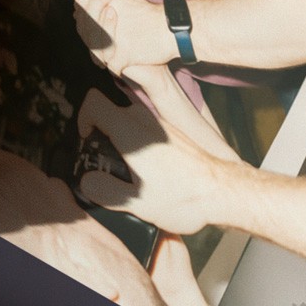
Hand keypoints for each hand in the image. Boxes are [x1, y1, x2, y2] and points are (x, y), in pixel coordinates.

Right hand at [72, 0, 179, 73]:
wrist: (162, 47)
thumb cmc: (143, 24)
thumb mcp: (126, 3)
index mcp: (93, 20)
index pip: (81, 1)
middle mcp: (93, 35)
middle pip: (81, 15)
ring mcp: (100, 50)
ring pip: (88, 31)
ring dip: (96, 11)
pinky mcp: (111, 62)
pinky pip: (101, 48)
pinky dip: (106, 29)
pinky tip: (114, 13)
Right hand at [75, 89, 240, 235]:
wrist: (223, 193)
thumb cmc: (186, 197)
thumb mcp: (137, 203)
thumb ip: (104, 191)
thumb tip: (88, 183)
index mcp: (131, 133)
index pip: (94, 102)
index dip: (82, 118)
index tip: (85, 140)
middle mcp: (147, 121)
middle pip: (111, 111)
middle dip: (101, 132)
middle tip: (102, 159)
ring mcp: (163, 125)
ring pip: (130, 119)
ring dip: (121, 138)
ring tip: (126, 168)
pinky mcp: (175, 133)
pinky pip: (148, 128)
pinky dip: (140, 143)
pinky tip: (147, 170)